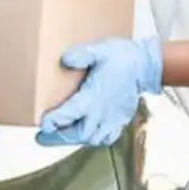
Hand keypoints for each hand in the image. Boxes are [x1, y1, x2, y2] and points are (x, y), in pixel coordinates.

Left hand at [36, 36, 162, 147]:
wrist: (145, 65)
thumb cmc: (121, 56)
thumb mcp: (100, 50)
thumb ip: (82, 55)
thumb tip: (65, 60)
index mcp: (94, 96)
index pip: (71, 113)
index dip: (55, 121)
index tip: (43, 124)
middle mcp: (102, 112)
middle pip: (79, 133)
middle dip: (59, 137)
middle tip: (43, 136)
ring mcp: (112, 118)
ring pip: (92, 139)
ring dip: (75, 139)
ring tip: (61, 136)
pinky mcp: (120, 120)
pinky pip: (106, 138)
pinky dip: (94, 139)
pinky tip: (86, 134)